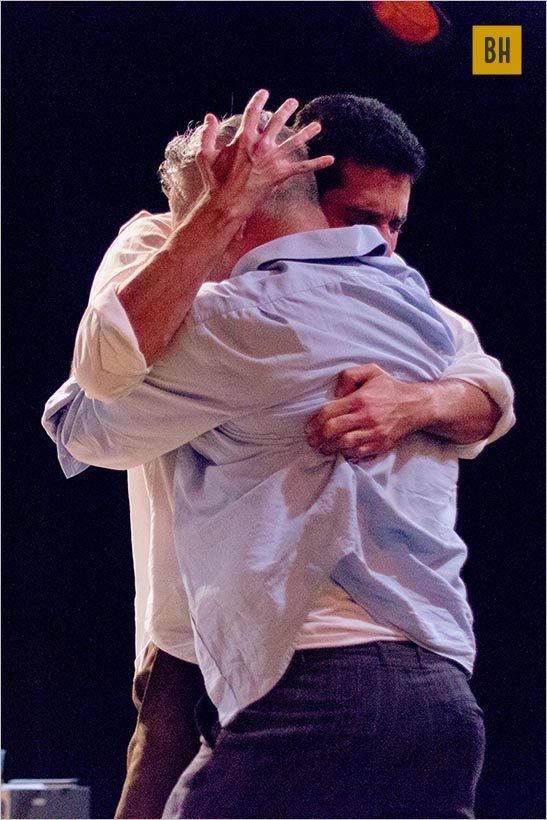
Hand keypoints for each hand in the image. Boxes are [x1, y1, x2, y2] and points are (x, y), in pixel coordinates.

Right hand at [195, 89, 333, 215]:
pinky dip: (317, 163)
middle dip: (286, 110)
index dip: (259, 101)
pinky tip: (330, 159)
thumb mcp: (206, 155)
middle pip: (277, 122)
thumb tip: (210, 116)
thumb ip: (207, 134)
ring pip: (294, 142)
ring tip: (317, 126)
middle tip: (293, 102)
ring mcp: (273, 159)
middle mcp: (261, 145)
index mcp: (244, 138)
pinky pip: (303, 168)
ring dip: (306, 132)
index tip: (264, 93)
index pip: (253, 113)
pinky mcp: (281, 174)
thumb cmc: (215, 181)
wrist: (228, 203)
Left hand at [305, 364, 433, 458]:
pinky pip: (358, 453)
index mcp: (360, 399)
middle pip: (333, 430)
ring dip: (329, 448)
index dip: (315, 422)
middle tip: (312, 441)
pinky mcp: (380, 444)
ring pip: (344, 444)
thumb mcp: (371, 371)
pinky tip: (341, 451)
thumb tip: (335, 393)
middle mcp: (366, 417)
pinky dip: (347, 453)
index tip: (309, 428)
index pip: (329, 412)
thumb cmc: (390, 388)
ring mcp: (373, 432)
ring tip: (322, 448)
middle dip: (318, 437)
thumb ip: (349, 376)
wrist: (416, 406)